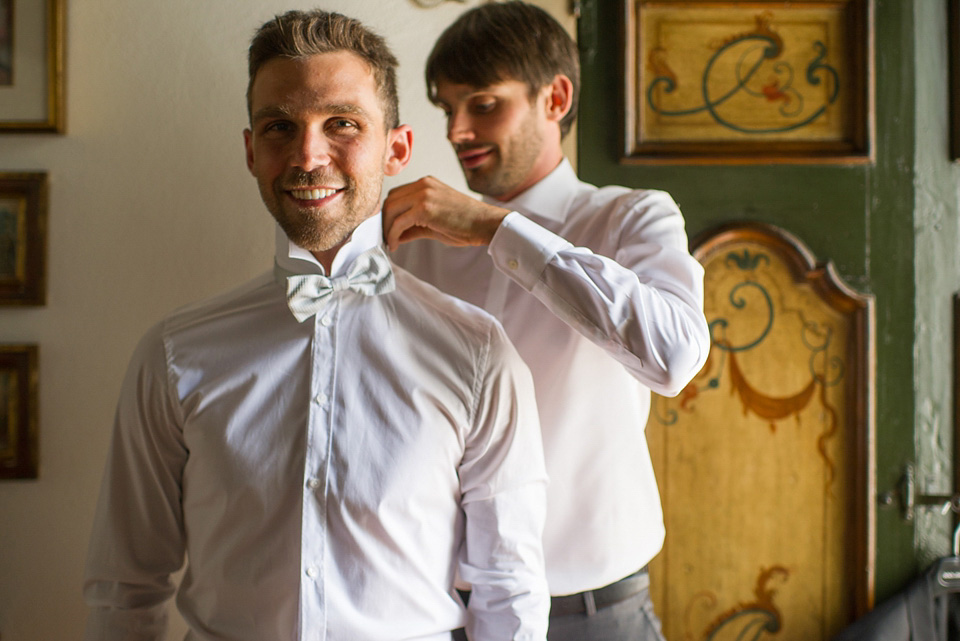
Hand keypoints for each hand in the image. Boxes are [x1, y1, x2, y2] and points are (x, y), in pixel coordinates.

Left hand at [382, 176, 509, 250]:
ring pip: (391, 210)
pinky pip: (399, 222)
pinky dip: (393, 234)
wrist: (486, 223)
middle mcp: (423, 184)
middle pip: (390, 200)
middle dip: (385, 220)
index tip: (388, 228)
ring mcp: (423, 194)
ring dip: (387, 228)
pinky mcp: (424, 208)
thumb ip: (415, 224)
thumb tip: (397, 234)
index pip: (397, 194)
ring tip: (390, 242)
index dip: (390, 213)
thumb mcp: (435, 221)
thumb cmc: (466, 223)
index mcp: (426, 183)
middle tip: (386, 237)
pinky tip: (396, 244)